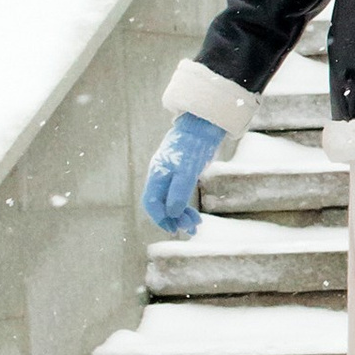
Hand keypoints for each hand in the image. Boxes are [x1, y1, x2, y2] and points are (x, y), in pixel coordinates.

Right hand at [141, 111, 224, 237]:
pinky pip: (180, 195)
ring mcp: (171, 175)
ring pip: (172, 201)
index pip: (151, 202)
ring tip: (196, 225)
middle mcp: (161, 176)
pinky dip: (186, 206)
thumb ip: (178, 192)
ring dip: (182, 215)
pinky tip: (195, 215)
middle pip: (161, 204)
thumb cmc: (194, 146)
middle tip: (191, 228)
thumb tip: (170, 214)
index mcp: (157, 175)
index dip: (160, 218)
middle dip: (174, 218)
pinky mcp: (182, 173)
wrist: (204, 125)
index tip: (173, 229)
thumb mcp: (187, 171)